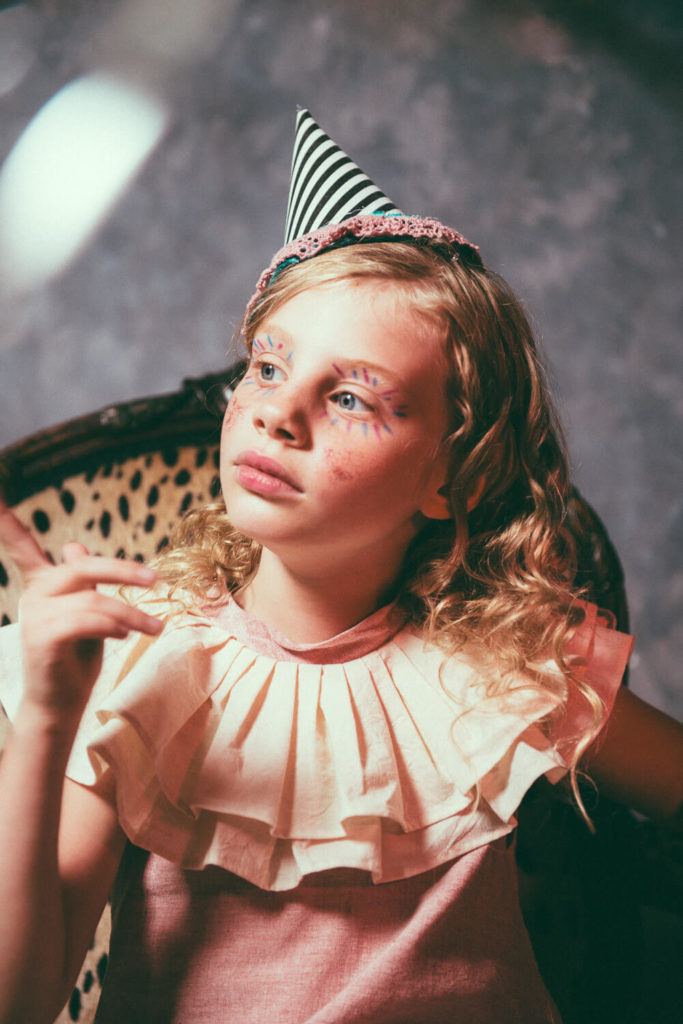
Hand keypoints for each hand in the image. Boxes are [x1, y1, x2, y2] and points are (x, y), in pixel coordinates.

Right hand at [0, 501, 163, 723]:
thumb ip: (83, 582)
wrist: (60, 705)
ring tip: (154, 627)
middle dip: (123, 570)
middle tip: (156, 578)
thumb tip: (73, 547)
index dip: (6, 521)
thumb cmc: (75, 658)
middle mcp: (34, 594)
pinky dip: (112, 625)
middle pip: (83, 566)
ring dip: (131, 613)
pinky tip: (124, 635)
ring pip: (94, 599)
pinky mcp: (42, 637)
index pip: (20, 545)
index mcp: (43, 583)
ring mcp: (35, 615)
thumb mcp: (86, 613)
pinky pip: (87, 620)